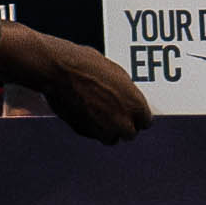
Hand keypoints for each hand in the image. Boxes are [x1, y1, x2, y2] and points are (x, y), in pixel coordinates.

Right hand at [0, 19, 152, 143]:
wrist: (60, 71)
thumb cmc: (88, 65)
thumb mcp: (117, 74)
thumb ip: (126, 92)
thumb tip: (127, 99)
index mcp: (135, 104)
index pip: (145, 122)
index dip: (138, 117)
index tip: (133, 114)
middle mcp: (121, 120)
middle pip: (130, 134)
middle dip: (125, 126)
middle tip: (117, 116)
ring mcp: (102, 128)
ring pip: (111, 139)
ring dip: (108, 131)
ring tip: (101, 117)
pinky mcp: (84, 131)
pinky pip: (93, 135)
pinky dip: (92, 128)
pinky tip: (86, 114)